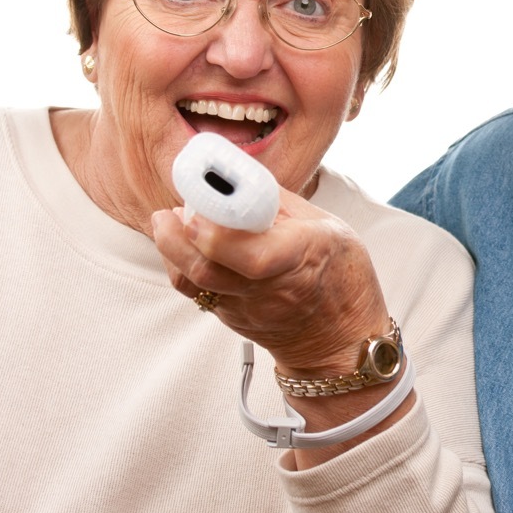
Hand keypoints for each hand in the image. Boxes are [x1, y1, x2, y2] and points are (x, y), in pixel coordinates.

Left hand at [151, 188, 389, 377]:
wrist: (343, 336)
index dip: (217, 234)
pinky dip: (182, 264)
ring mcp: (248, 309)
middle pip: (207, 270)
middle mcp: (270, 289)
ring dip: (172, 249)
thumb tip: (236, 177)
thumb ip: (276, 202)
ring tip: (170, 222)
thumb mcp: (326, 225)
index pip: (252, 256)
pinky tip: (185, 244)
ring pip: (192, 284)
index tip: (196, 206)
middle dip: (175, 237)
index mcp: (302, 257)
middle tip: (169, 211)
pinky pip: (195, 292)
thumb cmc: (341, 274)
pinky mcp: (231, 319)